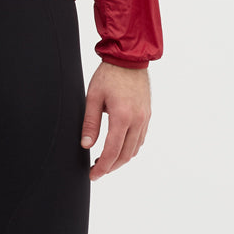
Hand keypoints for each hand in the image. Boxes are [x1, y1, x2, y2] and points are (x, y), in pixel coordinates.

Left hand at [80, 62, 150, 180]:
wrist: (129, 59)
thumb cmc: (109, 75)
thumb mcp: (93, 97)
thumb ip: (90, 123)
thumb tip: (86, 145)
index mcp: (122, 116)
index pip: (112, 151)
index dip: (102, 167)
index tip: (93, 175)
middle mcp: (137, 120)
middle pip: (125, 155)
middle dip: (111, 167)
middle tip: (97, 171)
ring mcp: (145, 118)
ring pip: (134, 149)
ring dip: (120, 159)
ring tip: (105, 160)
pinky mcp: (147, 115)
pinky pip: (140, 139)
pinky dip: (130, 148)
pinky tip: (118, 147)